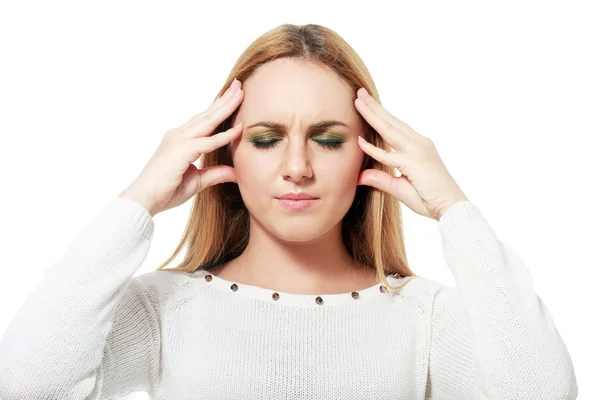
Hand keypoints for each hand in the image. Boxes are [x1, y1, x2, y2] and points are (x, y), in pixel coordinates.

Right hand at [119, 78, 244, 216]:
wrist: (144, 199)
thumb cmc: (166, 191)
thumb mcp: (197, 181)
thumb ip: (215, 174)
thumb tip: (235, 172)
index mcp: (180, 140)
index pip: (204, 120)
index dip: (218, 108)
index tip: (232, 96)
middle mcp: (179, 135)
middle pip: (207, 114)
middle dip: (224, 99)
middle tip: (239, 84)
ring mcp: (179, 141)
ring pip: (208, 121)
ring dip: (225, 107)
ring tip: (240, 93)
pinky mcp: (181, 151)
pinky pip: (208, 142)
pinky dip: (224, 136)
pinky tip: (239, 129)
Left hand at [354, 88, 468, 220]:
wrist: (452, 207)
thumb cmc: (430, 198)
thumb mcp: (400, 188)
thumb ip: (381, 179)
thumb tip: (360, 176)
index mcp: (417, 147)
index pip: (395, 127)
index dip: (380, 115)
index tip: (367, 104)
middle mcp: (418, 144)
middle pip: (391, 122)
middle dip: (374, 107)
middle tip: (359, 92)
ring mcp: (417, 151)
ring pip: (389, 130)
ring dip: (372, 115)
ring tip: (359, 100)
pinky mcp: (414, 163)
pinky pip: (389, 155)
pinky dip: (373, 148)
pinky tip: (359, 140)